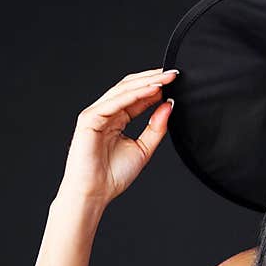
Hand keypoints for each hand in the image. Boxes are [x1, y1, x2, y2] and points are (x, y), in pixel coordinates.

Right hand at [61, 67, 178, 206]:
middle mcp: (106, 112)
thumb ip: (156, 128)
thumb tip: (169, 106)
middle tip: (174, 73)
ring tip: (166, 77)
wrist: (94, 192)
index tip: (176, 82)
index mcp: (117, 119)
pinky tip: (152, 89)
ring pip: (123, 91)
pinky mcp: (90, 118)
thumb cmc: (113, 175)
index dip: (157, 87)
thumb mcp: (144, 149)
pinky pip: (115, 102)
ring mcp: (96, 113)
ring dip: (146, 82)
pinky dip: (135, 94)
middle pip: (131, 88)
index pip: (138, 97)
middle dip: (153, 79)